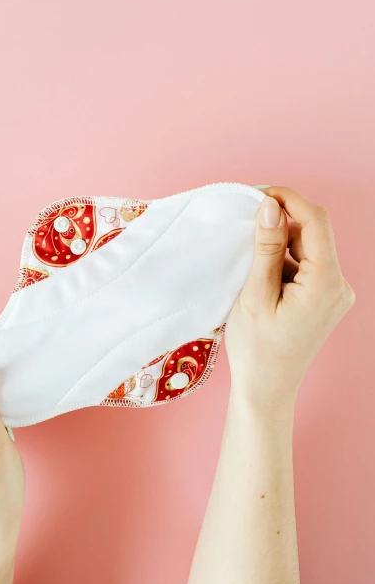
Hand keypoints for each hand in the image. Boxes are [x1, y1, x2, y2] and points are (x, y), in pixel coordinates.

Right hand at [225, 187, 354, 406]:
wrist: (266, 389)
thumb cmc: (256, 348)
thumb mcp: (254, 293)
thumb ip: (266, 247)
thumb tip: (270, 205)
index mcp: (326, 284)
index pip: (316, 221)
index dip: (289, 200)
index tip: (259, 194)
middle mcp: (339, 286)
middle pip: (313, 234)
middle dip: (280, 223)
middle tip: (245, 223)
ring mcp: (335, 294)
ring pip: (308, 249)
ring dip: (279, 245)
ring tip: (248, 262)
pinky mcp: (325, 300)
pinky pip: (307, 266)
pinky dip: (283, 262)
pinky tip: (261, 277)